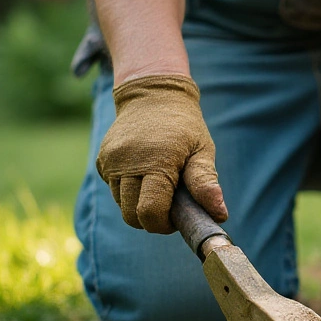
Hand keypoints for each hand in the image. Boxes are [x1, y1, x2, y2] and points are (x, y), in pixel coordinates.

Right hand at [96, 74, 226, 232]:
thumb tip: (219, 214)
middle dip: (151, 220)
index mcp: (157, 162)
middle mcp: (128, 162)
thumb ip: (206, 182)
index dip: (163, 224)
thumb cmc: (185, 126)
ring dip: (139, 206)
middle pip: (131, 215)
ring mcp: (111, 161)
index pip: (150, 212)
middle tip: (169, 206)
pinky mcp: (101, 160)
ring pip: (121, 205)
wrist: (153, 95)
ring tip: (159, 188)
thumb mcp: (203, 149)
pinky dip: (128, 192)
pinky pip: (114, 190)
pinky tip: (144, 174)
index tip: (176, 218)